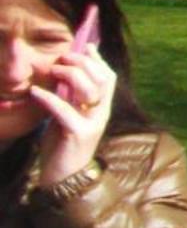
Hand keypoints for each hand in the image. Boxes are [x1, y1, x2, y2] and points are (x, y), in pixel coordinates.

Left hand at [29, 43, 114, 186]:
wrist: (64, 180)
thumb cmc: (63, 146)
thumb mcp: (69, 118)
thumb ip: (71, 99)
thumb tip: (67, 76)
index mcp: (101, 109)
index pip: (109, 77)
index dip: (98, 60)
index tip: (85, 47)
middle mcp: (101, 114)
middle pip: (102, 79)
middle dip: (83, 63)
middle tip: (62, 58)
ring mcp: (92, 124)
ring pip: (90, 90)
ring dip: (71, 75)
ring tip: (53, 70)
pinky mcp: (77, 134)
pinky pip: (65, 110)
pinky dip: (49, 98)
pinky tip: (35, 92)